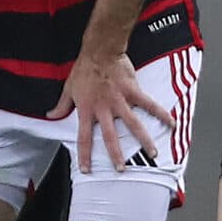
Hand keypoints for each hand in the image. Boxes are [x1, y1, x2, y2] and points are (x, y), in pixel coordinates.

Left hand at [48, 52, 173, 173]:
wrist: (100, 50)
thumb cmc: (84, 69)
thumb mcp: (68, 88)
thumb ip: (61, 105)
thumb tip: (50, 115)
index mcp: (87, 110)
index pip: (84, 138)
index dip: (85, 155)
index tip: (87, 169)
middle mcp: (104, 109)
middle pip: (110, 137)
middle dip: (116, 155)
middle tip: (121, 169)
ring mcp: (120, 100)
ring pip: (133, 124)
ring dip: (144, 140)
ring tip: (153, 153)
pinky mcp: (133, 91)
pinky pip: (149, 104)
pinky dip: (161, 114)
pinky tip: (171, 123)